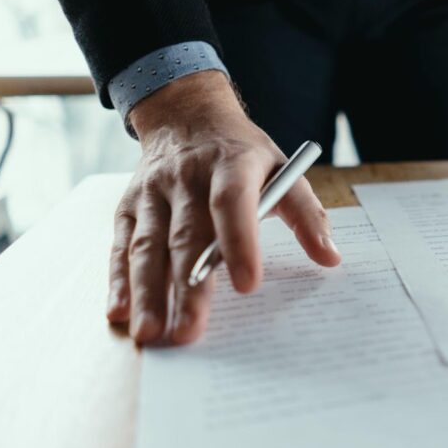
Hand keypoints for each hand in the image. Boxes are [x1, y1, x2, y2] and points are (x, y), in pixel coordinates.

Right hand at [106, 70, 340, 344]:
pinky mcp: (128, 207)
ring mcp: (153, 193)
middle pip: (186, 235)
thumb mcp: (281, 167)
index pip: (233, 203)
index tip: (248, 285)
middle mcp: (187, 178)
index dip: (240, 243)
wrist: (186, 114)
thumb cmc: (242, 154)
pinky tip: (118, 313)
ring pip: (147, 246)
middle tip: (189, 332)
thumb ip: (307, 213)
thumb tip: (330, 257)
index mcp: (231, 164)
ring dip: (147, 293)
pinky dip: (118, 281)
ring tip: (150, 333)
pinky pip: (120, 246)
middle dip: (187, 287)